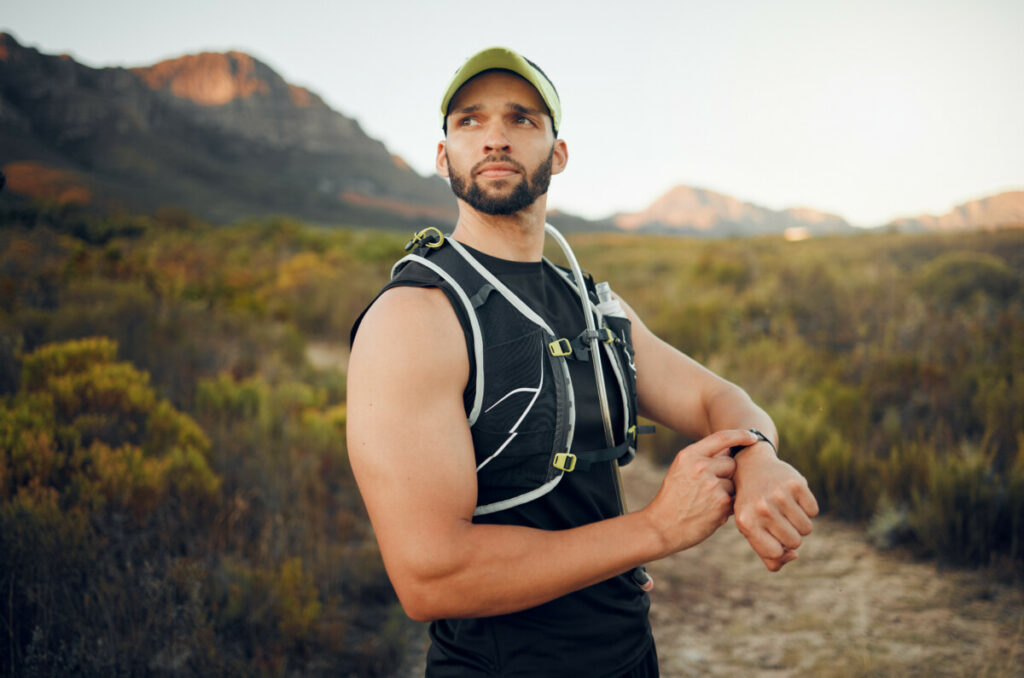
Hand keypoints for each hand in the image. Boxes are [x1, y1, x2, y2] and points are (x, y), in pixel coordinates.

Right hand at [644, 429, 753, 555]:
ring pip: (734, 483)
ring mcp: (712, 484)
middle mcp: (701, 466)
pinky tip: (709, 513)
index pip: (722, 437)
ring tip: (705, 503)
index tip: (753, 437)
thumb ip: (703, 459)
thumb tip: (730, 450)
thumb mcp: (680, 471)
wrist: (661, 527)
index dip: (741, 435)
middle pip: (731, 463)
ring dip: (726, 492)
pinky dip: (726, 507)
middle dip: (726, 475)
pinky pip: (734, 499)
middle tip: (708, 489)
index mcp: (689, 455)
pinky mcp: (722, 503)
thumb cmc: (672, 499)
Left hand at [732, 445, 818, 570]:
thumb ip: (769, 555)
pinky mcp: (796, 484)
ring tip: (785, 510)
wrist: (752, 466)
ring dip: (799, 523)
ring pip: (806, 529)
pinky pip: (813, 511)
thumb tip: (794, 556)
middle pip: (795, 542)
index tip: (772, 537)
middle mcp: (762, 508)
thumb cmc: (752, 506)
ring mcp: (779, 495)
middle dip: (790, 535)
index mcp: (746, 522)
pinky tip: (792, 498)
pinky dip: (806, 508)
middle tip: (779, 520)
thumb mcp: (750, 530)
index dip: (778, 548)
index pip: (775, 553)